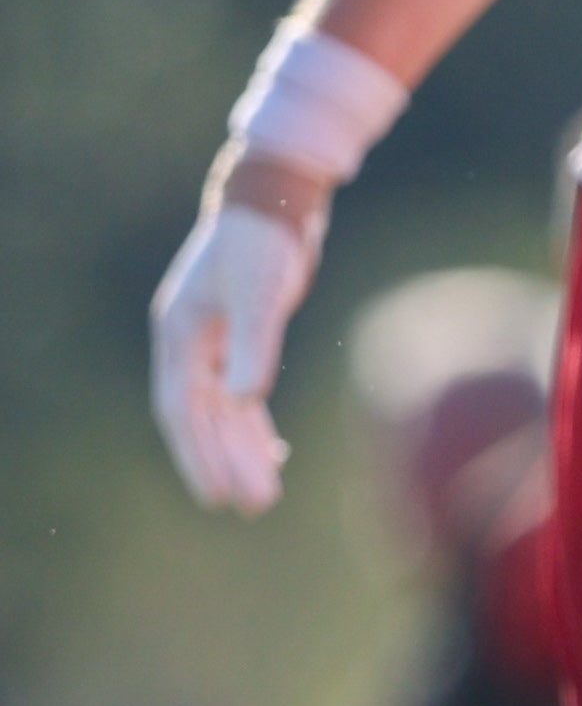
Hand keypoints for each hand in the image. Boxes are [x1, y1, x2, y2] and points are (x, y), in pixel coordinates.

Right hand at [149, 169, 331, 511]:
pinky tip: (270, 453)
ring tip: (264, 495)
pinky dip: (252, 425)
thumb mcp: (260, 292)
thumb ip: (252, 345)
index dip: (197, 454)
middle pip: (202, 419)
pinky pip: (239, 395)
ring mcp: (212, 343)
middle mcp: (188, 345)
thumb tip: (245, 401)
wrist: (279, 198)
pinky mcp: (240, 338)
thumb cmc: (264, 241)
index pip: (182, 410)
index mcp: (178, 336)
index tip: (216, 494)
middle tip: (251, 506)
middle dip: (224, 462)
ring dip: (241, 451)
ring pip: (223, 411)